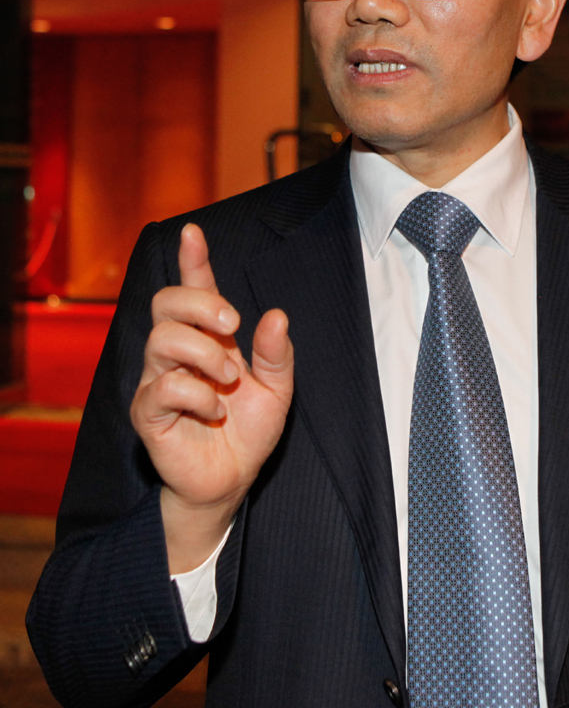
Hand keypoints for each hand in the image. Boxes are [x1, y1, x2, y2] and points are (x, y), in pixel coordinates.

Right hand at [130, 223, 292, 571]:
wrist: (232, 480)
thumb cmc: (249, 431)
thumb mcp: (277, 389)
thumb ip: (277, 353)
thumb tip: (276, 314)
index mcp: (209, 338)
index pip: (194, 289)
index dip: (192, 260)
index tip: (193, 232)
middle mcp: (178, 352)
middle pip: (167, 302)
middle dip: (202, 303)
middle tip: (233, 326)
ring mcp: (158, 379)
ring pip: (162, 338)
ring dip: (205, 353)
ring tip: (228, 379)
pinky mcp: (148, 411)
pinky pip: (164, 386)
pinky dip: (198, 395)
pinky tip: (215, 410)